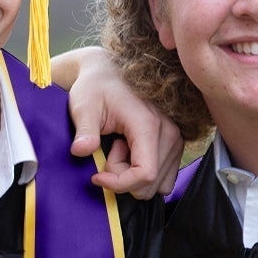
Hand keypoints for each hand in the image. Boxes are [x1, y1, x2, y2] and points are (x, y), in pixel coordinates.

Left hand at [58, 46, 183, 198]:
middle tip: (109, 150)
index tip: (96, 176)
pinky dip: (143, 173)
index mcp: (148, 124)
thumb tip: (81, 150)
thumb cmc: (95, 88)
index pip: (145, 174)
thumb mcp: (83, 107)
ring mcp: (176, 138)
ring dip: (133, 175)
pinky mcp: (175, 143)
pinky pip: (163, 177)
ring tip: (118, 147)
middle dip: (123, 177)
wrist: (108, 74)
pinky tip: (129, 151)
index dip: (119, 183)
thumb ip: (84, 130)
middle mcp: (169, 132)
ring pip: (157, 183)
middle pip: (150, 182)